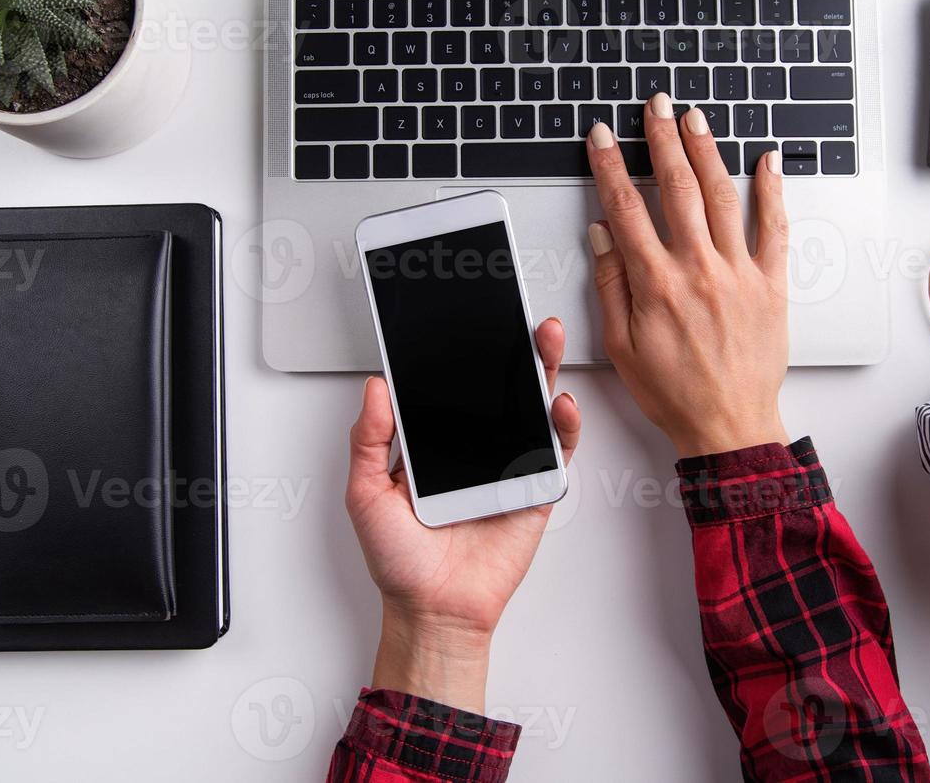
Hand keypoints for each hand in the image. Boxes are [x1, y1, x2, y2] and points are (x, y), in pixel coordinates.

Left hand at [345, 318, 580, 712]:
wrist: (434, 612)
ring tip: (546, 339)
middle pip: (499, 386)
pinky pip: (556, 450)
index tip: (465, 320)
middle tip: (515, 317)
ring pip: (531, 407)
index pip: (452, 386)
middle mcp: (475, 447)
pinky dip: (564, 425)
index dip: (461, 353)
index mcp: (435, 443)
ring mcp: (509, 464)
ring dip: (543, 370)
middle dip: (512, 348)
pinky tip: (560, 404)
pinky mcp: (536, 488)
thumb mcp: (366, 494)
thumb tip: (375, 388)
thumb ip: (369, 439)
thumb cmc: (400, 562)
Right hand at [586, 93, 788, 455]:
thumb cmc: (674, 392)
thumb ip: (612, 286)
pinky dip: (772, 191)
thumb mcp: (621, 346)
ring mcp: (738, 273)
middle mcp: (698, 269)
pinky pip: (775, 228)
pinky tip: (766, 161)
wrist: (728, 424)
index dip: (611, 166)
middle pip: (676, 188)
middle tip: (655, 107)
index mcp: (656, 284)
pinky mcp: (771, 284)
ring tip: (696, 118)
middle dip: (662, 141)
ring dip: (707, 151)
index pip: (625, 209)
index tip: (603, 137)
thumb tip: (602, 235)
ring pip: (722, 197)